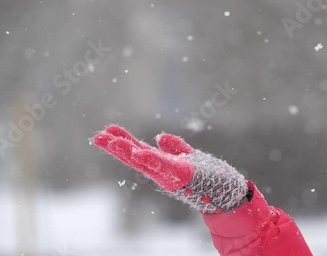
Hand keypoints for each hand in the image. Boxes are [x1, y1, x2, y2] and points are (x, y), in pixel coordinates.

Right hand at [93, 125, 247, 213]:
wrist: (230, 195)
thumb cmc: (211, 178)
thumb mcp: (190, 158)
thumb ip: (176, 148)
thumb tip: (160, 137)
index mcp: (164, 165)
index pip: (139, 151)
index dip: (123, 141)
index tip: (106, 130)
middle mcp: (164, 172)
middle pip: (136, 157)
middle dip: (117, 148)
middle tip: (96, 136)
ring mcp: (173, 176)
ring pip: (146, 162)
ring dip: (127, 152)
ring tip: (109, 141)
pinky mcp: (185, 176)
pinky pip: (165, 167)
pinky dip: (151, 160)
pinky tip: (139, 152)